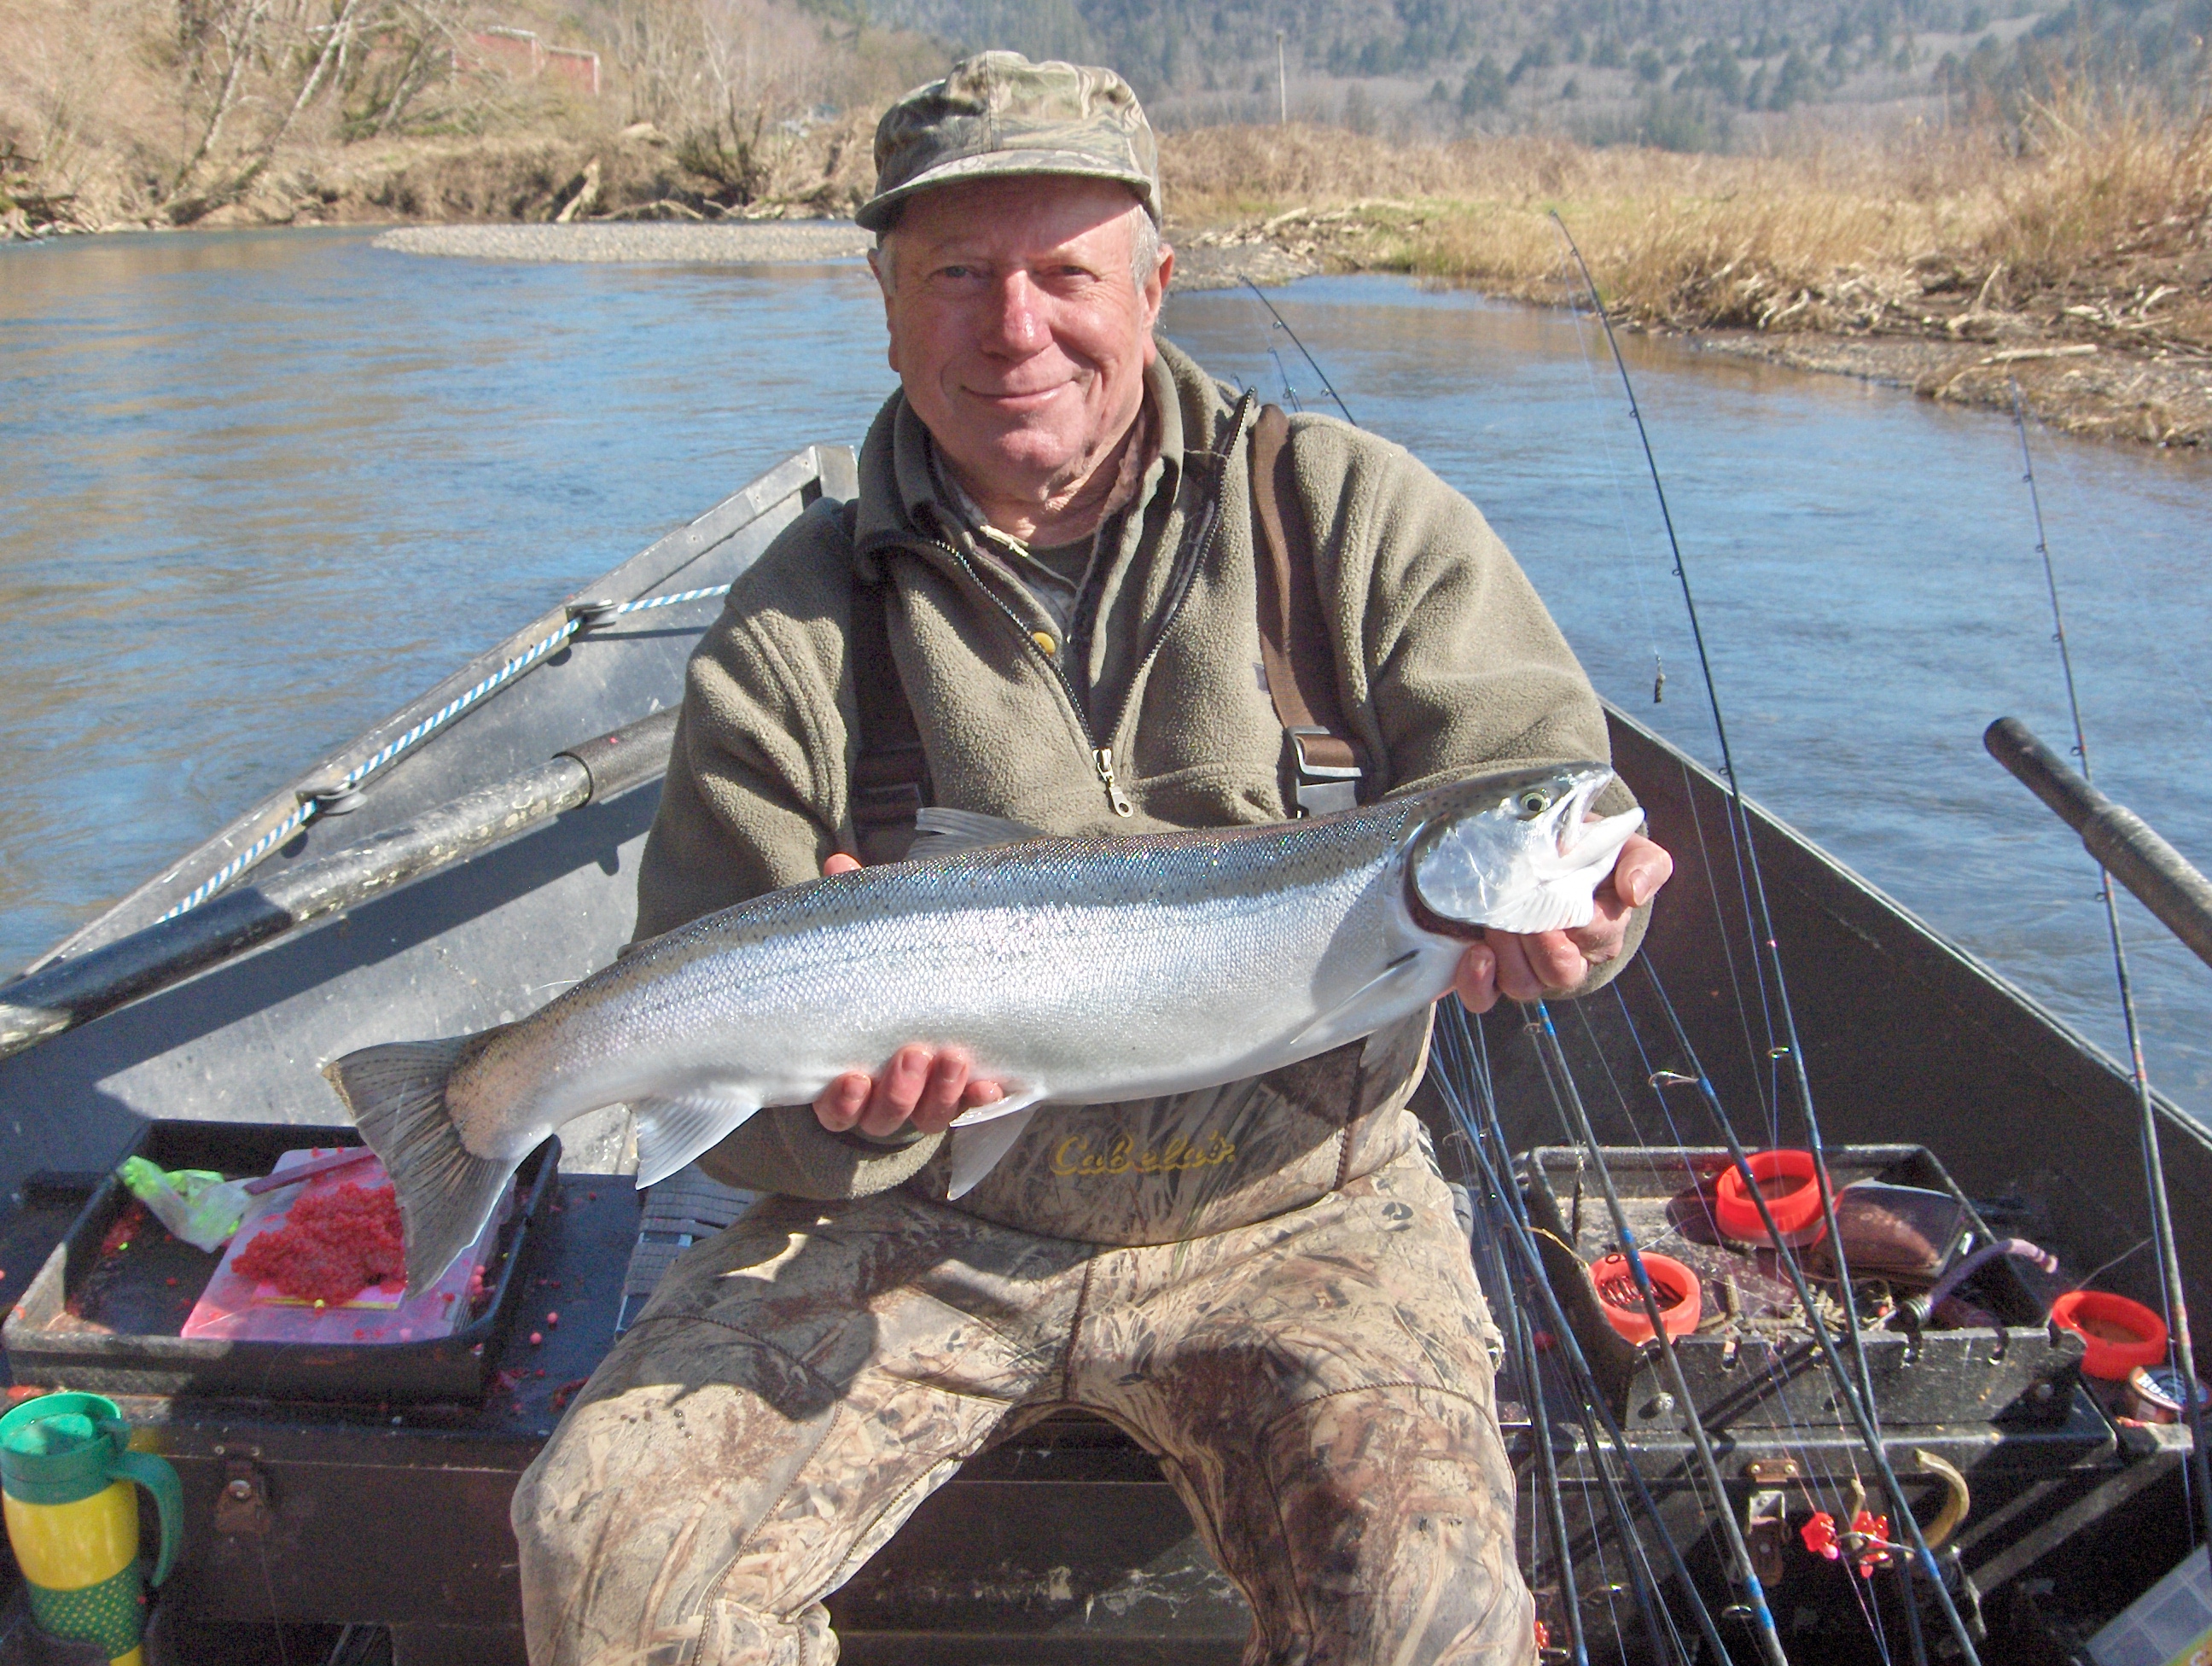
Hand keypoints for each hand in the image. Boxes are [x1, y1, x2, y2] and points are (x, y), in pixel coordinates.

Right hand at [813, 852, 1005, 1135]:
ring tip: (952, 1056)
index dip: (842, 1101)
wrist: (941, 991)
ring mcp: (926, 1099)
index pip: (834, 1106)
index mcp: (847, 1071)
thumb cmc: (886, 970)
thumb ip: (853, 911)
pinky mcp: (965, 1094)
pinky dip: (980, 1098)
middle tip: (915, 1053)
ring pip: (926, 1117)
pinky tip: (992, 1082)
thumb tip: (838, 862)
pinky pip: (973, 1108)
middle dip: (898, 1090)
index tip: (852, 1076)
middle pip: (883, 1116)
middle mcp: (883, 1096)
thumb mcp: (868, 943)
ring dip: (939, 1093)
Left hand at [1452, 830, 1673, 1012]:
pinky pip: (1484, 996)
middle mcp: (1570, 958)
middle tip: (1522, 907)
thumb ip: (1645, 865)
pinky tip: (1477, 953)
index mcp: (1604, 930)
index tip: (1558, 892)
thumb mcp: (1624, 849)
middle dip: (1539, 940)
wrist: (1539, 854)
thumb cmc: (1584, 851)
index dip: (1577, 921)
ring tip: (1496, 920)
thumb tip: (1635, 893)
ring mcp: (1529, 969)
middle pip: (1560, 972)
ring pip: (1523, 985)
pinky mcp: (1492, 972)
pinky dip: (1477, 981)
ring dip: (1507, 953)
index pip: (1596, 936)